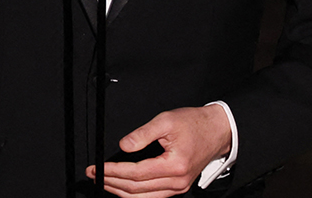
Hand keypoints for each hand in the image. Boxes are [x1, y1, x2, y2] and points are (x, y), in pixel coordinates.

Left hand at [86, 105, 231, 197]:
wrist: (217, 131)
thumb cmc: (194, 124)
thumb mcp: (166, 120)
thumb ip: (143, 134)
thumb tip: (124, 146)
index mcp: (175, 165)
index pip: (136, 174)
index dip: (114, 171)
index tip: (98, 167)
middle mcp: (177, 182)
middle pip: (136, 189)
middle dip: (112, 182)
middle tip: (95, 175)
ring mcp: (178, 187)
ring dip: (120, 191)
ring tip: (104, 181)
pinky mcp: (178, 187)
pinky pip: (152, 197)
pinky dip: (134, 194)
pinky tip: (122, 187)